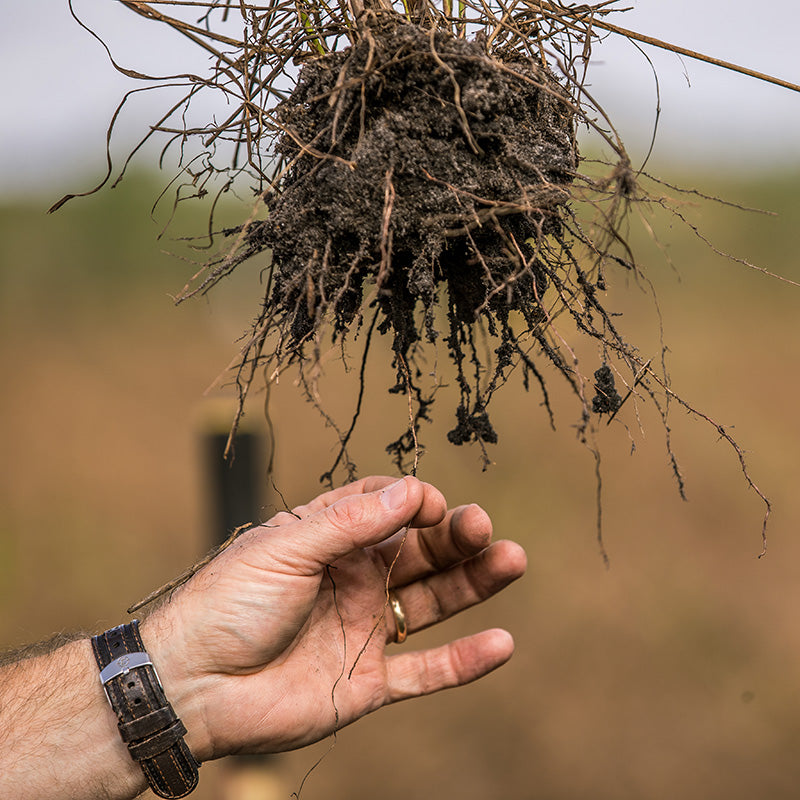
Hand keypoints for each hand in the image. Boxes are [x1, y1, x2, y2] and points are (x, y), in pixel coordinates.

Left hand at [141, 476, 526, 760]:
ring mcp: (364, 629)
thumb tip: (413, 490)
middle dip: (456, 536)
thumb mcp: (286, 548)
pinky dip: (464, 661)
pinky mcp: (367, 681)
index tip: (430, 504)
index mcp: (330, 539)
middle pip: (420, 551)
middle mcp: (354, 578)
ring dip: (473, 583)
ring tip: (511, 560)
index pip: (388, 507)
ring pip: (433, 602)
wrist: (191, 686)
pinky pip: (425, 671)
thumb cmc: (226, 604)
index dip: (414, 501)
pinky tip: (501, 643)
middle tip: (484, 529)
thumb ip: (351, 522)